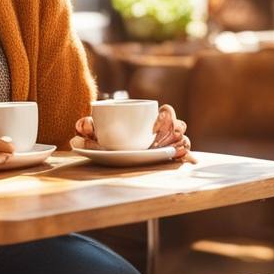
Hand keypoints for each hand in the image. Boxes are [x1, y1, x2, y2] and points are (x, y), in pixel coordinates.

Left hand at [73, 104, 191, 160]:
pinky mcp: (168, 160)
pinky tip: (190, 161)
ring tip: (172, 151)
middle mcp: (160, 132)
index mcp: (147, 120)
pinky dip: (188, 157)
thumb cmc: (104, 141)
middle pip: (180, 127)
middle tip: (163, 141)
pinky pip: (185, 157)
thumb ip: (87, 126)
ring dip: (181, 145)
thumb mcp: (95, 133)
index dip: (167, 116)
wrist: (107, 157)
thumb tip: (82, 125)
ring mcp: (166, 147)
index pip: (166, 112)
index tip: (154, 126)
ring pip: (184, 141)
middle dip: (176, 131)